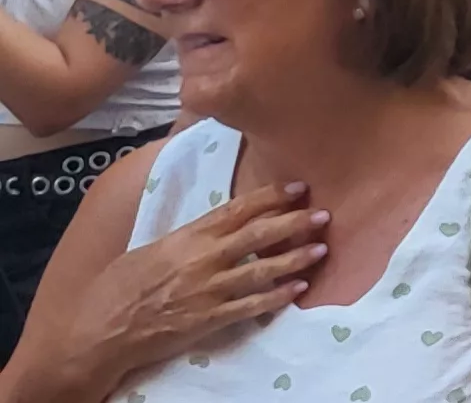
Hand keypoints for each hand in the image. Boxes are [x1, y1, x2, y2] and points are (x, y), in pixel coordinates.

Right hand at [33, 181, 325, 387]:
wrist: (98, 331)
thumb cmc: (116, 289)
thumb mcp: (149, 250)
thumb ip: (185, 238)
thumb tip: (212, 225)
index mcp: (185, 238)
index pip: (236, 210)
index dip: (270, 197)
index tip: (298, 188)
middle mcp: (201, 260)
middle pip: (257, 235)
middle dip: (294, 223)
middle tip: (324, 214)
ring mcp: (207, 291)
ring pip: (261, 270)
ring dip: (294, 259)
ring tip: (321, 249)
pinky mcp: (208, 320)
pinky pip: (251, 307)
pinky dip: (277, 297)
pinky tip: (299, 290)